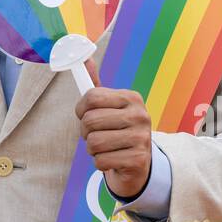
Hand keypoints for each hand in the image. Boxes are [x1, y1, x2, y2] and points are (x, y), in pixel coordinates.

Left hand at [75, 58, 153, 198]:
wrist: (138, 163)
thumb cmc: (118, 130)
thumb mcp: (109, 107)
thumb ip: (96, 87)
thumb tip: (84, 58)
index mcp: (131, 97)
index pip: (92, 96)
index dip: (81, 108)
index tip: (84, 115)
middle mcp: (140, 115)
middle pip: (90, 120)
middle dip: (85, 131)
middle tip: (95, 134)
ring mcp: (141, 138)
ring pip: (94, 142)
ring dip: (92, 149)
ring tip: (104, 147)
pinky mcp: (138, 160)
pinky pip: (101, 161)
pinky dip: (100, 163)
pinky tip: (112, 159)